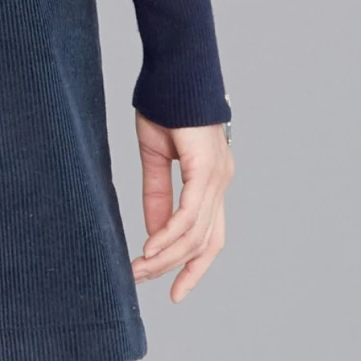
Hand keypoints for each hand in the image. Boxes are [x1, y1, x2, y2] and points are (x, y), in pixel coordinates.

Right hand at [131, 113, 232, 301]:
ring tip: (139, 268)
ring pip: (196, 233)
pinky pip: (190, 212)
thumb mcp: (155, 156)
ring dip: (167, 255)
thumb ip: (157, 194)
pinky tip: (151, 247)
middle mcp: (221, 182)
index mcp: (211, 180)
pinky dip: (170, 233)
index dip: (193, 265)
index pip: (209, 235)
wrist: (174, 69)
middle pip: (206, 242)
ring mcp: (218, 176)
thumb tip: (154, 234)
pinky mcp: (207, 168)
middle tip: (147, 283)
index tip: (175, 290)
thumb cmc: (165, 104)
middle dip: (177, 268)